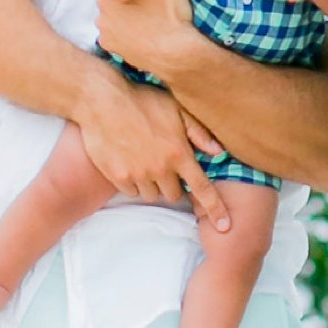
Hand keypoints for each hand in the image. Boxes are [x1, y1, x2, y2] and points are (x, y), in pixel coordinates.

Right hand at [70, 59, 229, 231]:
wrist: (102, 101)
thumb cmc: (142, 100)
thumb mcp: (176, 108)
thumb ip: (198, 132)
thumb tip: (219, 151)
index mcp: (178, 153)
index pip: (202, 189)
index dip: (216, 209)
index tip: (224, 226)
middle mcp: (160, 168)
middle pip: (174, 195)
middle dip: (174, 184)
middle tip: (165, 165)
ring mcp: (138, 175)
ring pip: (152, 195)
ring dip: (153, 184)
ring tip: (145, 160)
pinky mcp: (118, 177)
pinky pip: (132, 191)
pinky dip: (134, 182)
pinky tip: (130, 162)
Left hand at [95, 0, 198, 86]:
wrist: (178, 55)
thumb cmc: (170, 15)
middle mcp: (100, 18)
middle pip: (113, 1)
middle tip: (148, 0)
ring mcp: (107, 38)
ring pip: (116, 20)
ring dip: (127, 18)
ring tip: (148, 18)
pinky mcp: (117, 54)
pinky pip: (121, 36)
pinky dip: (130, 34)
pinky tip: (145, 32)